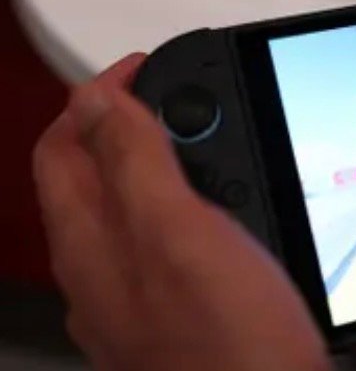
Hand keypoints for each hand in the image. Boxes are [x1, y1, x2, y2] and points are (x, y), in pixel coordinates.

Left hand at [32, 54, 330, 370]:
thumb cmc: (227, 345)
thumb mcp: (180, 235)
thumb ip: (135, 163)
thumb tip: (101, 100)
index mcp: (90, 242)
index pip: (65, 143)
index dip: (102, 94)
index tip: (148, 68)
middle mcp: (102, 271)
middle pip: (95, 174)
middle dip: (134, 123)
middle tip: (186, 101)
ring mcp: (136, 298)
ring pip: (134, 209)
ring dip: (168, 164)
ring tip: (215, 144)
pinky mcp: (175, 315)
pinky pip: (167, 245)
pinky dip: (194, 210)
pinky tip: (233, 216)